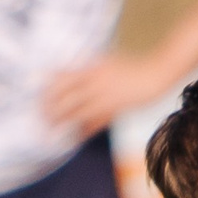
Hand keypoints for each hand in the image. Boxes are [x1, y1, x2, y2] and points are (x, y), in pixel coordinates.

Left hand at [41, 53, 169, 139]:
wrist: (157, 74)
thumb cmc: (134, 66)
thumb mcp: (108, 61)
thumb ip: (90, 67)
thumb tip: (72, 74)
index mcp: (92, 69)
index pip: (62, 79)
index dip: (48, 89)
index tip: (39, 98)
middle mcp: (96, 84)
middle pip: (66, 97)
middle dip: (51, 109)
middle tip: (42, 118)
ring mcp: (106, 98)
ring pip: (78, 112)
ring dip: (64, 122)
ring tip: (52, 129)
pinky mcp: (117, 110)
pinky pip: (96, 122)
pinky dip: (84, 130)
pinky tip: (76, 137)